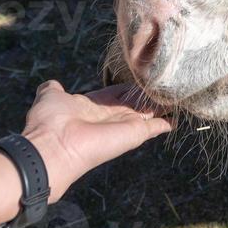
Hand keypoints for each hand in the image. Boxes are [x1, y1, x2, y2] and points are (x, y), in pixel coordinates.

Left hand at [20, 81, 172, 200]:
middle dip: (146, 96)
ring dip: (159, 106)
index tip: (139, 79)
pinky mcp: (134, 134)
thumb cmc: (50, 121)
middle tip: (163, 85)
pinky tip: (177, 117)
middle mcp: (109, 116)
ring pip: (146, 113)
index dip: (126, 87)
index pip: (113, 94)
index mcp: (91, 107)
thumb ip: (53, 89)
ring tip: (175, 95)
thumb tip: (53, 84)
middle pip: (132, 103)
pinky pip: (154, 127)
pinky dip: (166, 123)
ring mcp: (123, 127)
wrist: (55, 148)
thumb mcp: (50, 96)